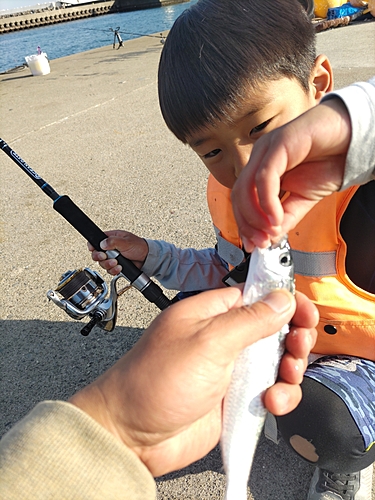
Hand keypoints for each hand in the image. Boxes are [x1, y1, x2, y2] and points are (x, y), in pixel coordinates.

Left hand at [70, 287, 317, 476]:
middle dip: (292, 335)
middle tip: (298, 346)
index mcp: (211, 314)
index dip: (283, 301)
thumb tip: (281, 299)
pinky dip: (279, 396)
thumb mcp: (207, 343)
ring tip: (287, 376)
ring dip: (289, 368)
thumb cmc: (155, 381)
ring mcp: (228, 369)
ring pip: (274, 361)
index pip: (255, 296)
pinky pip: (268, 391)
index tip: (304, 312)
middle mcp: (222, 338)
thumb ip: (248, 321)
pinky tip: (272, 402)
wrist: (131, 435)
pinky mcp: (232, 398)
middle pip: (271, 328)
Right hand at [87, 230, 148, 274]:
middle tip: (106, 257)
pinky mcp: (115, 266)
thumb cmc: (139, 246)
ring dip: (109, 265)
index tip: (96, 250)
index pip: (95, 241)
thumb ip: (113, 241)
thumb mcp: (126, 241)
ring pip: (102, 264)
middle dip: (101, 258)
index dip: (93, 247)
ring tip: (117, 262)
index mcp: (110, 238)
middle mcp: (109, 248)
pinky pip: (109, 270)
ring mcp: (112, 257)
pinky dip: (114, 270)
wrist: (147, 258)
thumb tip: (103, 243)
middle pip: (96, 254)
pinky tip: (120, 267)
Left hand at [232, 98, 350, 250]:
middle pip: (238, 195)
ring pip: (245, 187)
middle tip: (261, 243)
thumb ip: (285, 218)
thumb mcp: (303, 200)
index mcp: (262, 170)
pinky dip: (266, 201)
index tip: (253, 245)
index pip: (241, 201)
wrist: (352, 139)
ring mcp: (267, 149)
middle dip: (247, 224)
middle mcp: (260, 159)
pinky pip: (265, 176)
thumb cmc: (328, 161)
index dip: (244, 225)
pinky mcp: (279, 143)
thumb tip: (269, 238)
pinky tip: (276, 217)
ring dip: (255, 216)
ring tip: (271, 231)